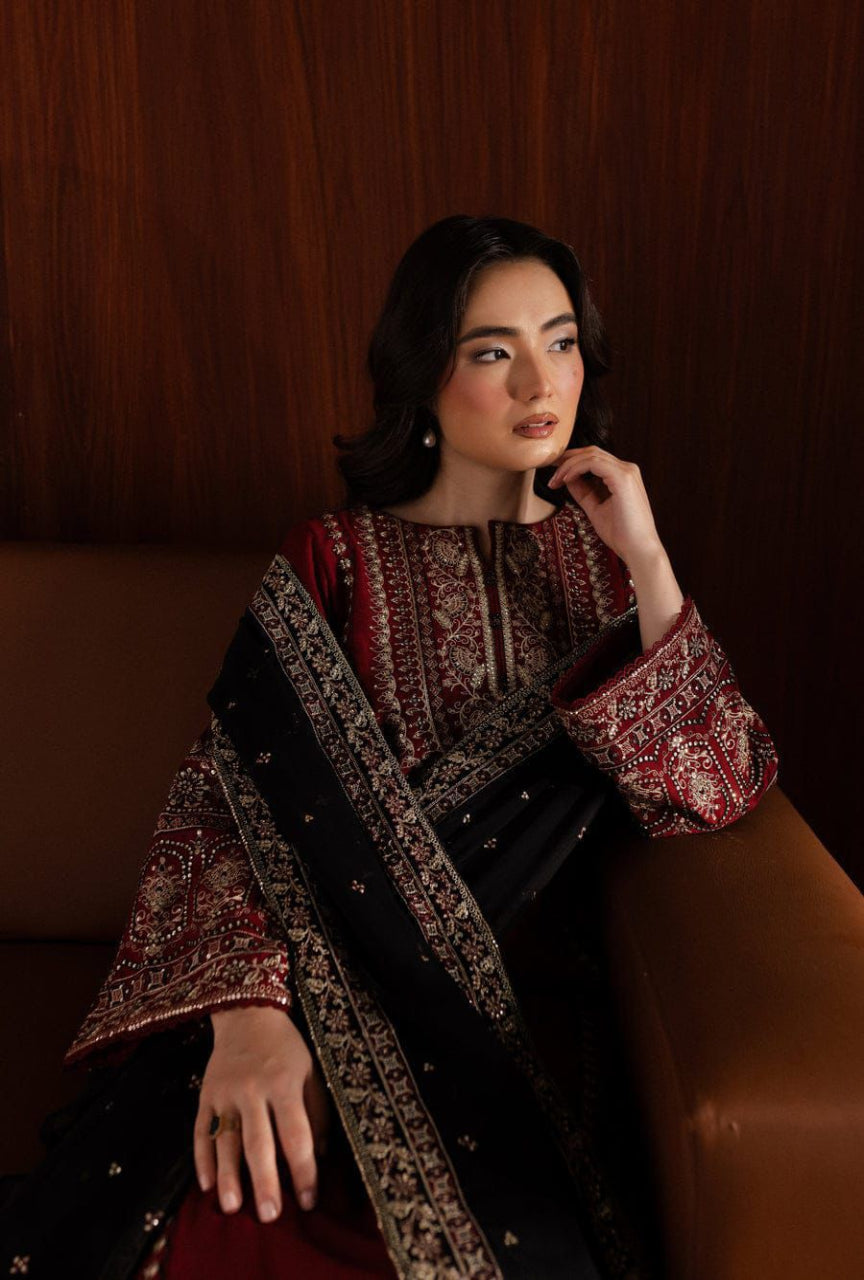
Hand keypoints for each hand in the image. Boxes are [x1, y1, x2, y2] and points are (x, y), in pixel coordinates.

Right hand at [194, 1005, 330, 1223]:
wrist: (247, 1014)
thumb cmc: (285, 1048)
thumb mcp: (311, 1070)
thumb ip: (317, 1112)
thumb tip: (319, 1156)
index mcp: (284, 1083)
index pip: (296, 1134)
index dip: (304, 1170)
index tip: (309, 1201)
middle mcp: (253, 1090)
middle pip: (259, 1142)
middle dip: (265, 1182)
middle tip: (270, 1216)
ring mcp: (225, 1093)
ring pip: (225, 1141)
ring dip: (228, 1176)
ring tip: (232, 1207)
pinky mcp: (205, 1095)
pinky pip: (200, 1131)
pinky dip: (201, 1159)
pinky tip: (206, 1185)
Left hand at [548, 445, 663, 565]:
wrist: (638, 550)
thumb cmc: (620, 534)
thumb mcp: (595, 508)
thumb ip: (583, 491)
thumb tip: (566, 478)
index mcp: (623, 476)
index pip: (594, 459)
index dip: (571, 462)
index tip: (554, 475)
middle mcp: (627, 469)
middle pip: (591, 452)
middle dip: (567, 458)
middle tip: (548, 468)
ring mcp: (626, 471)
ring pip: (591, 455)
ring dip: (568, 465)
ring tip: (554, 481)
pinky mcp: (623, 478)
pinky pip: (593, 463)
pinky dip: (576, 468)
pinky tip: (565, 480)